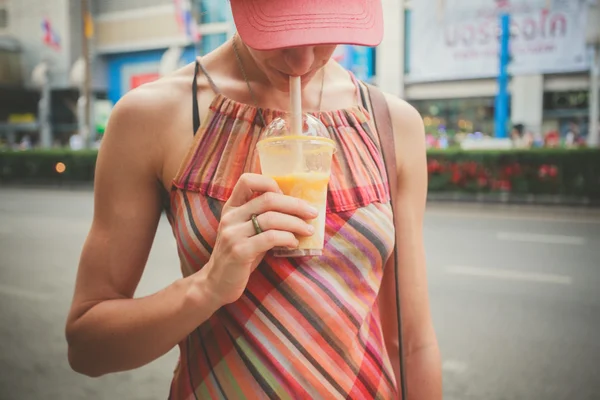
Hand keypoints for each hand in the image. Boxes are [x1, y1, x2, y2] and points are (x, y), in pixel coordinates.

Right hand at [200, 173, 318, 306]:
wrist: (216, 284)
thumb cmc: (239, 256)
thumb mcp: (246, 232)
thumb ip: (262, 218)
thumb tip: (297, 209)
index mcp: (232, 208)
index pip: (247, 180)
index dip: (270, 183)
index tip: (288, 196)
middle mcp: (231, 217)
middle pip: (268, 199)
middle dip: (295, 205)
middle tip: (313, 213)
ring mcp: (233, 234)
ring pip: (271, 218)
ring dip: (295, 223)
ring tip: (308, 230)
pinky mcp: (240, 251)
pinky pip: (270, 238)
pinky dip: (287, 238)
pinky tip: (294, 243)